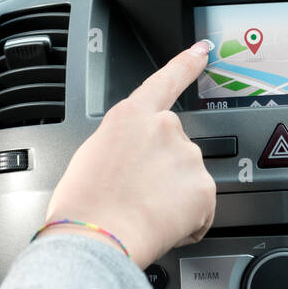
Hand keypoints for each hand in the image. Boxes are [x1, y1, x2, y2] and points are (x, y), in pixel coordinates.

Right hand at [42, 41, 216, 268]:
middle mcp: (164, 127)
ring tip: (144, 214)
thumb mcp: (92, 156)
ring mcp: (187, 156)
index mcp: (131, 116)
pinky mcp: (204, 188)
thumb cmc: (83, 204)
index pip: (166, 80)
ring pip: (188, 179)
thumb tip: (133, 158)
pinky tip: (161, 226)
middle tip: (138, 196)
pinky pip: (201, 209)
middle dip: (165, 170)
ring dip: (174, 197)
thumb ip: (123, 144)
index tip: (204, 50)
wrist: (95, 238)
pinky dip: (188, 221)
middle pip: (176, 146)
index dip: (188, 63)